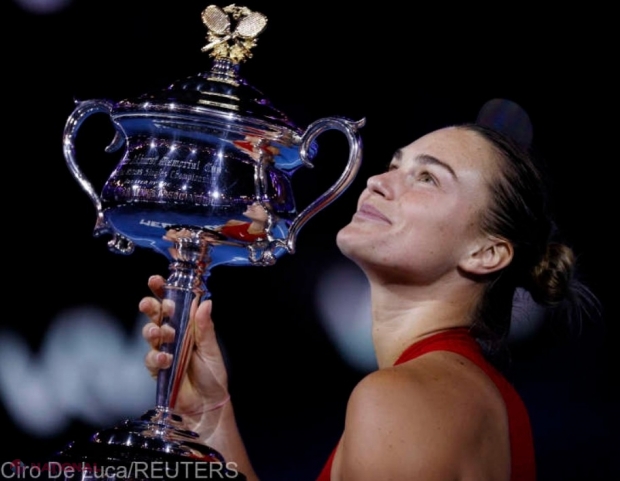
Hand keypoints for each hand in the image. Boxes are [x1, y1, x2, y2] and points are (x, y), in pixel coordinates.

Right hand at [141, 275, 229, 432]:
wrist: (207, 404)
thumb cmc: (212, 375)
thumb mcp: (211, 349)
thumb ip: (205, 327)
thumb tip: (205, 302)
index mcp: (188, 326)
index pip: (173, 304)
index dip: (163, 291)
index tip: (156, 280)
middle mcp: (173, 335)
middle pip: (156, 315)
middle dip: (150, 307)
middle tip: (150, 304)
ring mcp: (163, 351)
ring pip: (150, 334)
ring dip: (153, 331)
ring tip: (163, 334)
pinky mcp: (157, 369)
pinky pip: (151, 358)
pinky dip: (157, 357)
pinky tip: (166, 360)